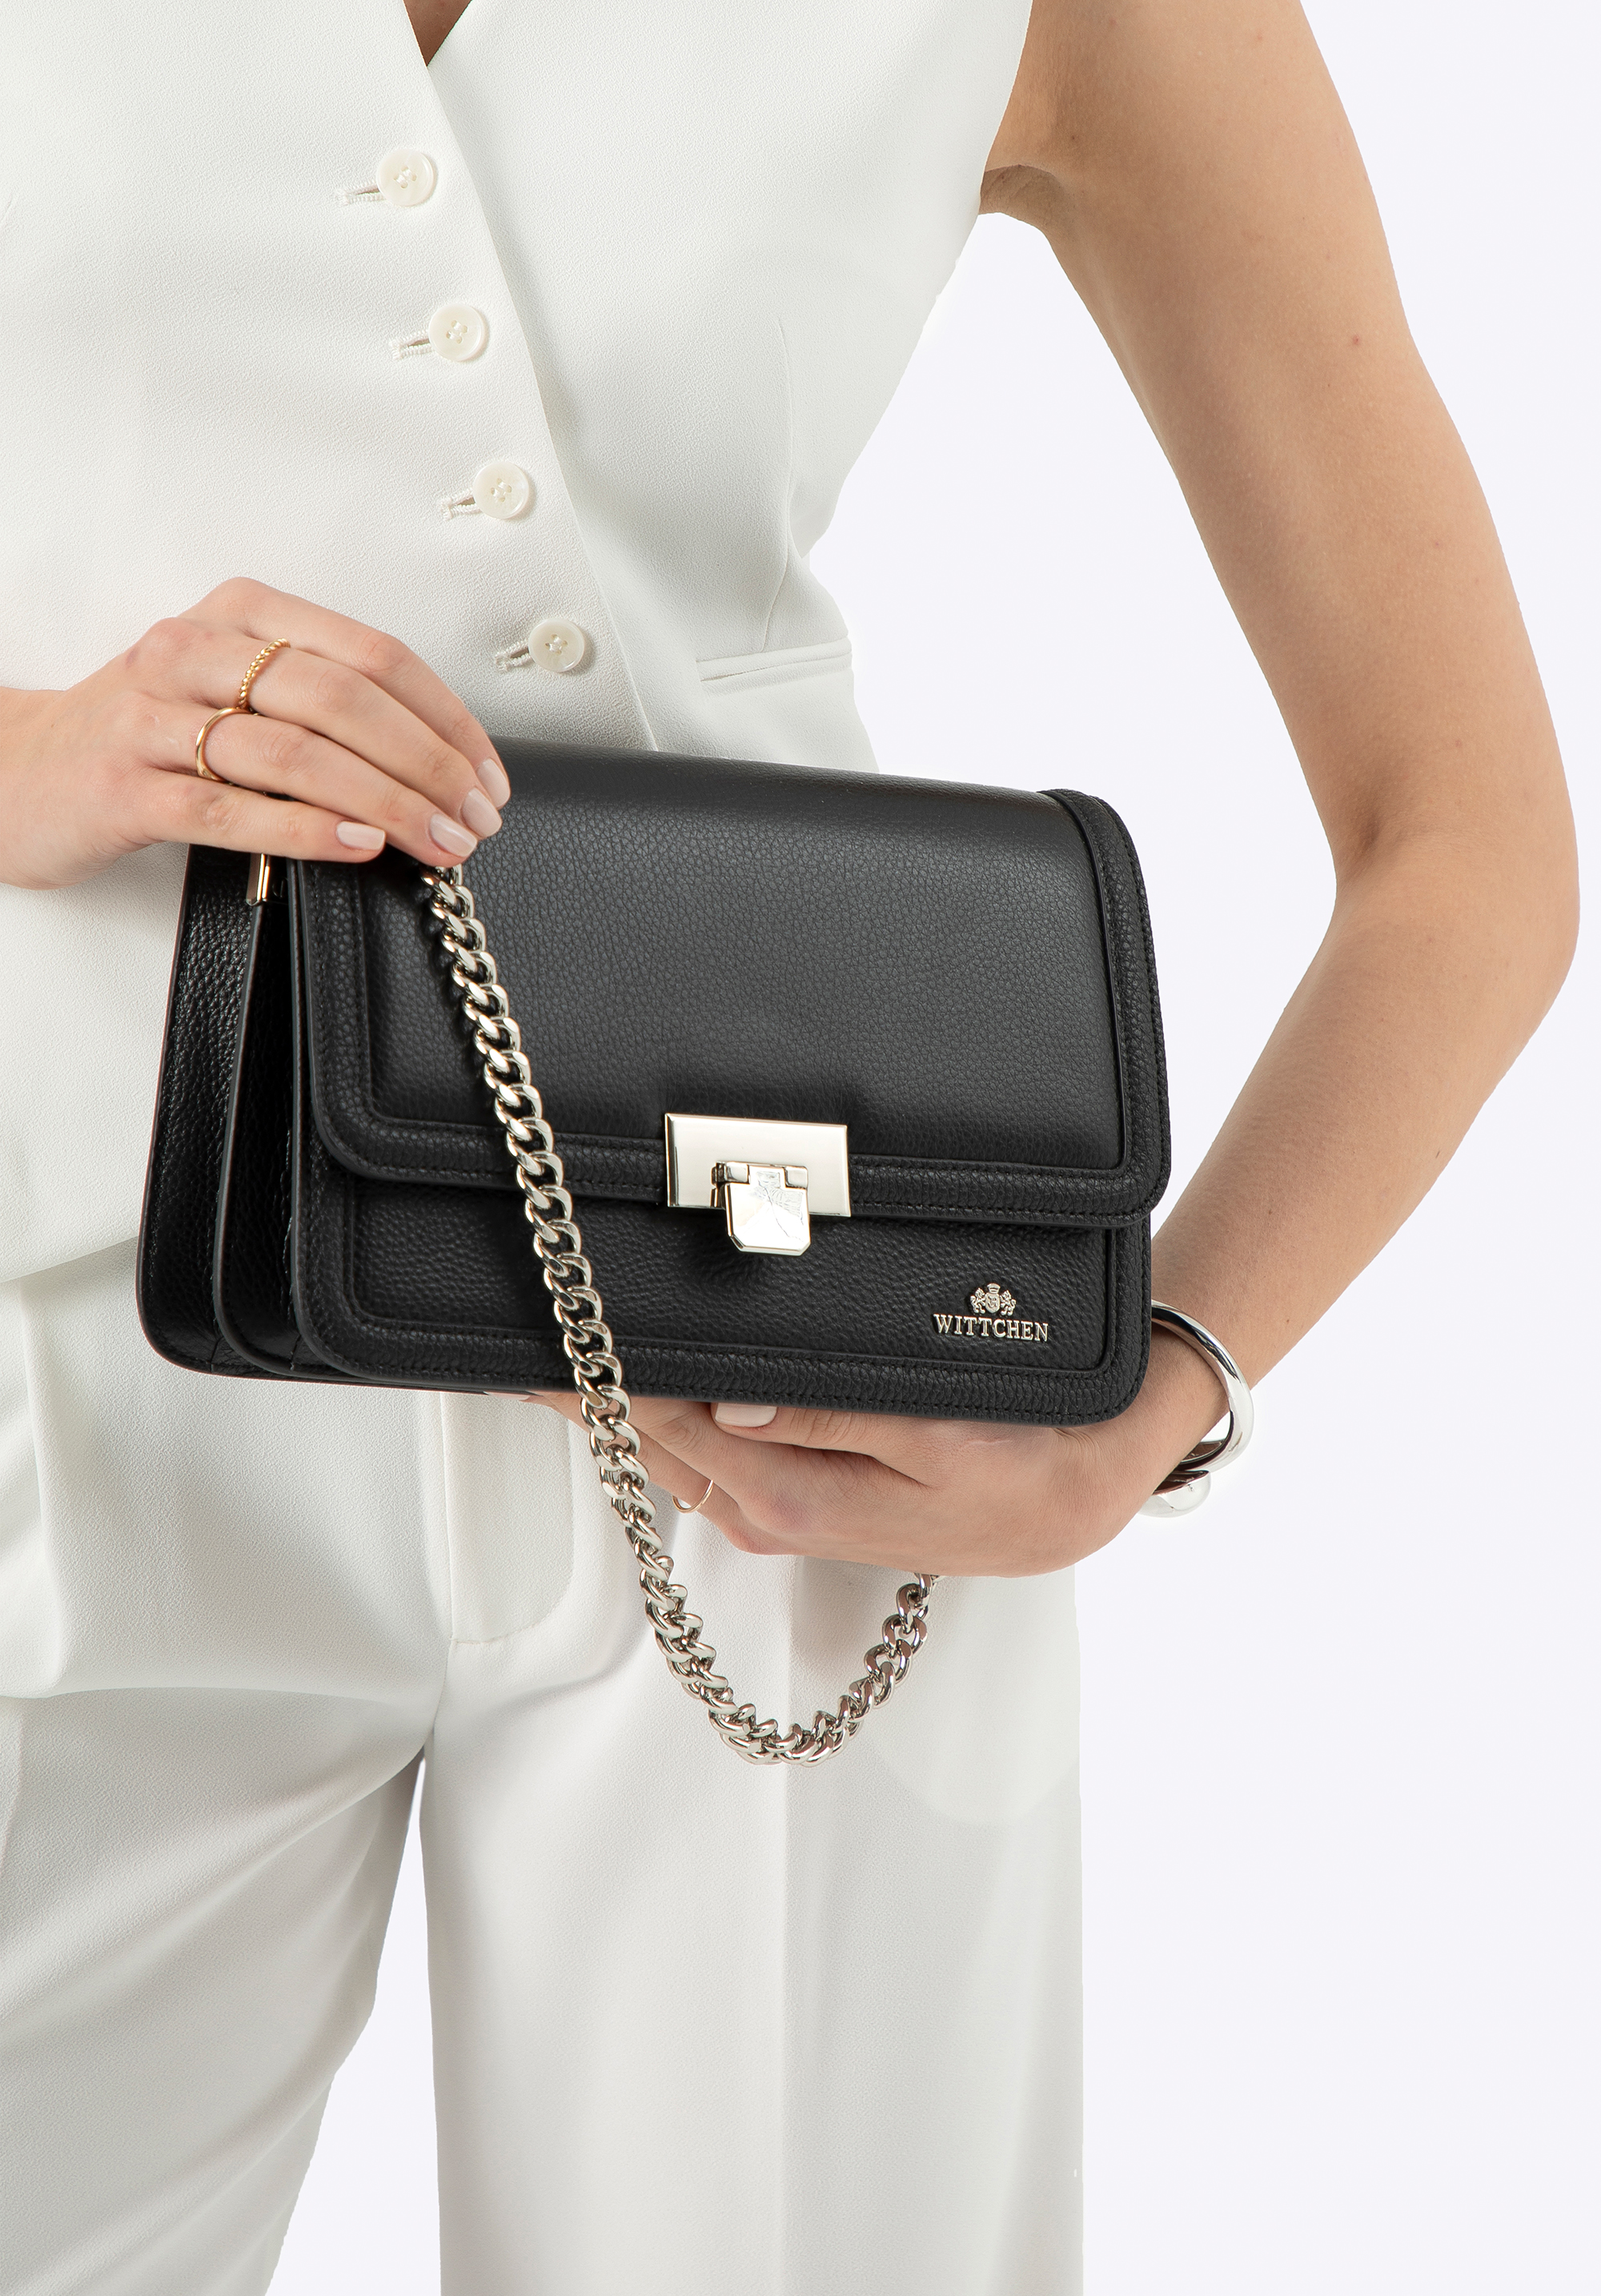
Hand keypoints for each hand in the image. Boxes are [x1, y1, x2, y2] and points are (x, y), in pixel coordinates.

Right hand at [0, 576, 509, 890]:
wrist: (15, 771)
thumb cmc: (145, 736)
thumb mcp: (233, 691)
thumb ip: (321, 707)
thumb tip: (437, 763)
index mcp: (240, 614)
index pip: (372, 655)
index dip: (445, 718)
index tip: (487, 776)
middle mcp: (195, 650)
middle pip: (343, 700)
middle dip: (428, 766)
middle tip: (474, 819)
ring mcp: (154, 716)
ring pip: (295, 753)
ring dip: (385, 804)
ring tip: (436, 843)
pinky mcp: (124, 786)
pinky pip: (229, 808)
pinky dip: (305, 828)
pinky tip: (357, 846)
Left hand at [531, 1333, 1224, 1576]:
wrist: (1071, 1498)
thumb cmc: (1017, 1465)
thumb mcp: (937, 1437)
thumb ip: (827, 1421)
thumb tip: (728, 1402)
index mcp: (785, 1493)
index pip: (656, 1423)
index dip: (588, 1377)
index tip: (527, 1337)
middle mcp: (763, 1506)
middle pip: (641, 1437)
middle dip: (579, 1385)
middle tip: (512, 1317)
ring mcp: (774, 1504)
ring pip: (664, 1445)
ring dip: (611, 1398)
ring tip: (553, 1337)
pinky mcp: (793, 1491)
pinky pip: (700, 1450)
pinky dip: (657, 1411)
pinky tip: (640, 1375)